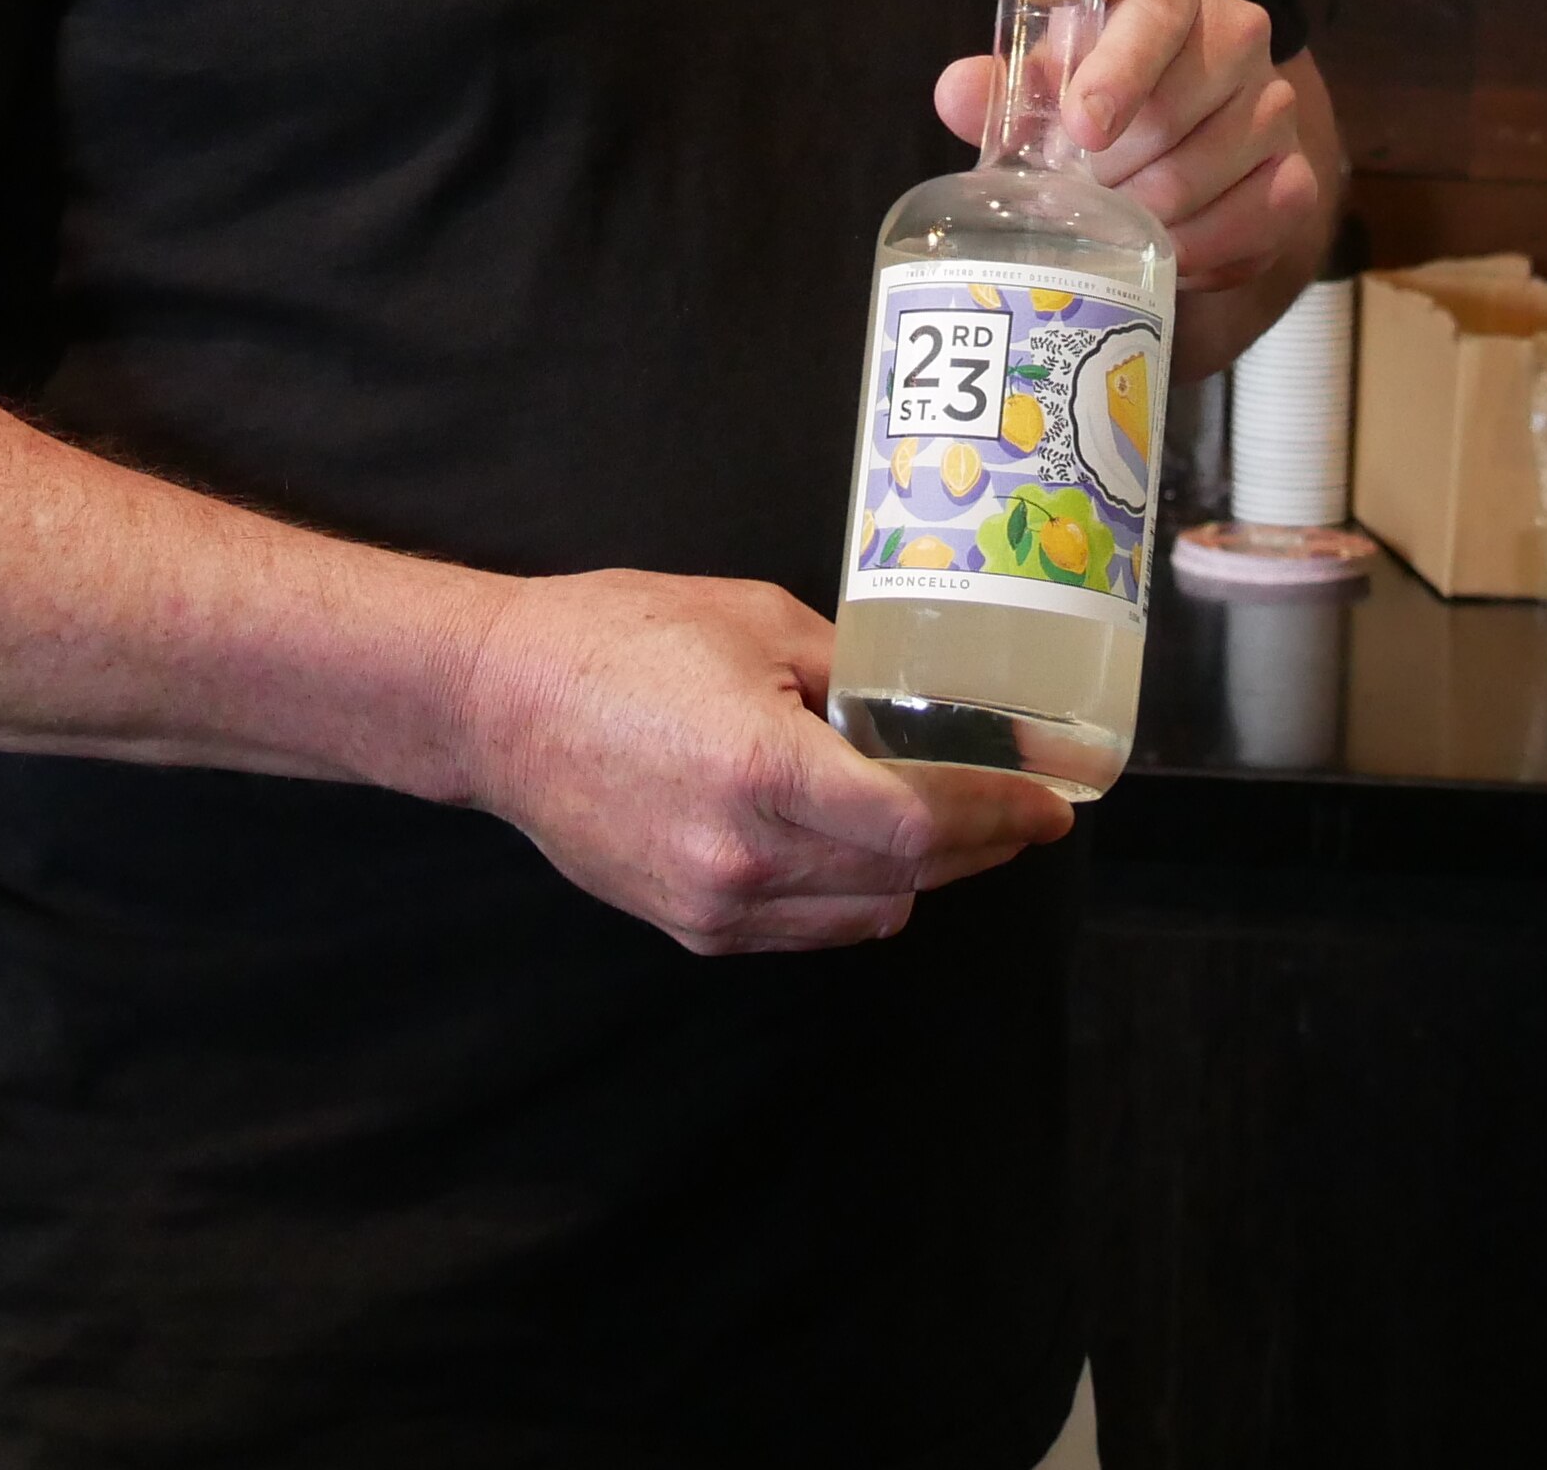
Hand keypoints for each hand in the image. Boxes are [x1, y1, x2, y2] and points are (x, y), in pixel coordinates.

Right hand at [451, 569, 1073, 954]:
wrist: (497, 704)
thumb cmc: (614, 638)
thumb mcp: (752, 619)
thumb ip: (846, 672)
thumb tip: (921, 708)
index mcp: (763, 769)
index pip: (918, 823)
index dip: (998, 816)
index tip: (1049, 802)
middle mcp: (743, 856)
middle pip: (907, 877)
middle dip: (977, 843)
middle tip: (1018, 808)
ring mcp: (714, 904)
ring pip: (866, 914)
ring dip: (915, 873)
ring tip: (934, 818)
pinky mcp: (690, 926)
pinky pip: (808, 926)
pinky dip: (849, 892)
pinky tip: (854, 843)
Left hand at [933, 0, 1321, 299]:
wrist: (1177, 132)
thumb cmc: (1095, 90)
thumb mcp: (1046, 77)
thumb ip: (1000, 84)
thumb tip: (957, 92)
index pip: (1155, 12)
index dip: (1118, 72)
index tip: (1081, 129)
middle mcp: (1238, 31)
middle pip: (1175, 109)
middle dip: (1109, 166)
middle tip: (1076, 190)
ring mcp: (1275, 102)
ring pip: (1206, 172)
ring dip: (1144, 212)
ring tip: (1110, 218)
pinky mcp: (1296, 170)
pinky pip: (1254, 220)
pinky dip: (1197, 248)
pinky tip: (1160, 249)